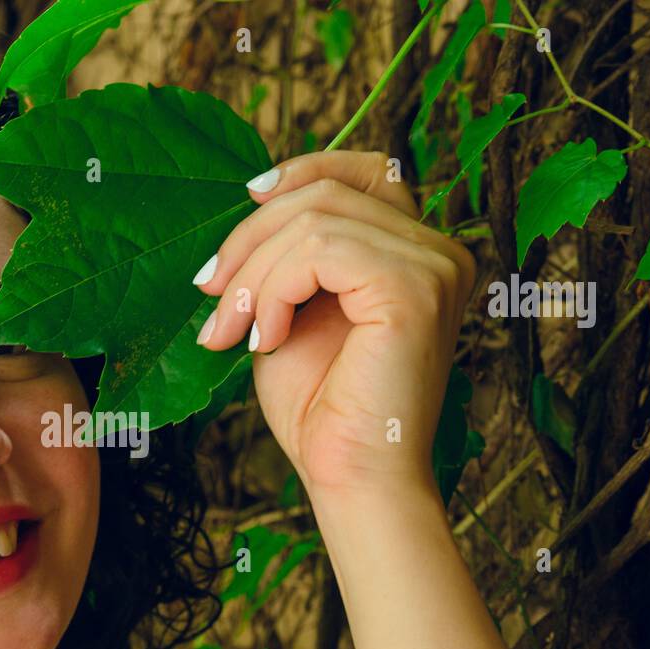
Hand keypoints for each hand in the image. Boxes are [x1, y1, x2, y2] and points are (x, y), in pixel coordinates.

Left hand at [193, 150, 475, 502]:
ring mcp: (434, 265)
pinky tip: (266, 338)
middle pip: (325, 193)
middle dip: (250, 240)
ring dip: (254, 274)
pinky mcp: (416, 287)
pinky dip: (274, 289)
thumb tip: (252, 196)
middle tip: (211, 299)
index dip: (303, 170)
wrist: (349, 478)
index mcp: (416, 253)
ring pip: (314, 221)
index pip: (367, 170)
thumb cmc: (319, 409)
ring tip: (233, 330)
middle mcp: (439, 251)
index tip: (244, 200)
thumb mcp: (291, 310)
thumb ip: (289, 255)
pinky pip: (320, 250)